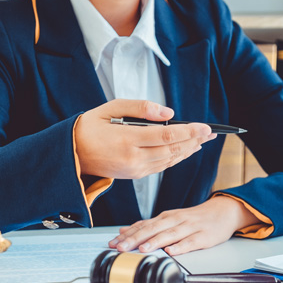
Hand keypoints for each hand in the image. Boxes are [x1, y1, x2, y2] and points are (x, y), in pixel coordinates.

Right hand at [74, 99, 216, 178]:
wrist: (71, 154)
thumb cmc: (89, 127)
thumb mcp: (111, 108)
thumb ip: (140, 108)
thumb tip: (168, 113)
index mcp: (127, 139)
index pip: (166, 135)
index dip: (189, 132)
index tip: (205, 127)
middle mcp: (133, 158)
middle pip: (172, 149)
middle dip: (195, 141)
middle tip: (211, 133)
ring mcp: (135, 169)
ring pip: (170, 160)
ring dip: (189, 150)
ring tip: (203, 140)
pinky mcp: (135, 175)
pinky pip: (162, 166)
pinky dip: (177, 158)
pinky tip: (186, 150)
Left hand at [108, 196, 260, 254]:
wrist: (223, 211)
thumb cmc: (195, 218)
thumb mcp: (170, 218)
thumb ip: (149, 225)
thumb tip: (124, 230)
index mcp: (166, 217)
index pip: (143, 225)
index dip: (127, 234)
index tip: (112, 243)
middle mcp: (175, 220)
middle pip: (152, 229)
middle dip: (135, 239)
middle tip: (120, 247)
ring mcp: (189, 228)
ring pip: (169, 234)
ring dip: (155, 242)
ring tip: (143, 249)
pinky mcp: (203, 236)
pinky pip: (190, 241)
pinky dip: (181, 246)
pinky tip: (172, 251)